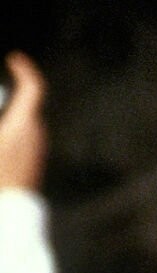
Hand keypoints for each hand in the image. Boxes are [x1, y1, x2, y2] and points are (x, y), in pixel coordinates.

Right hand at [0, 52, 46, 192]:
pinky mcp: (33, 160)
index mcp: (24, 123)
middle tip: (4, 87)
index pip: (34, 88)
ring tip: (1, 109)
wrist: (10, 213)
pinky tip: (2, 137)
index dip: (25, 70)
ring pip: (24, 121)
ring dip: (10, 115)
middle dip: (11, 93)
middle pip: (27, 103)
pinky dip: (10, 130)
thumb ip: (3, 120)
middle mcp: (36, 133)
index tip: (14, 59)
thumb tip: (4, 123)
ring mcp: (37, 148)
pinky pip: (22, 137)